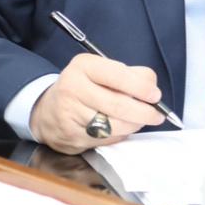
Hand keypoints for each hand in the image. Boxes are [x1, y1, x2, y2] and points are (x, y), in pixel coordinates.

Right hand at [29, 53, 165, 153]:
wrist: (47, 110)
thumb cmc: (84, 87)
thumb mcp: (101, 70)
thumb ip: (129, 74)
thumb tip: (152, 87)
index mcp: (83, 66)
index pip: (118, 75)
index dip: (141, 87)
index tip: (156, 95)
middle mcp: (73, 87)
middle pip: (118, 104)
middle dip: (143, 111)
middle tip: (158, 115)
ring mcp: (70, 113)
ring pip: (114, 124)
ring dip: (134, 125)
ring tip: (141, 120)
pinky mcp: (72, 135)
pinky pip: (105, 138)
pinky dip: (120, 135)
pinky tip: (122, 128)